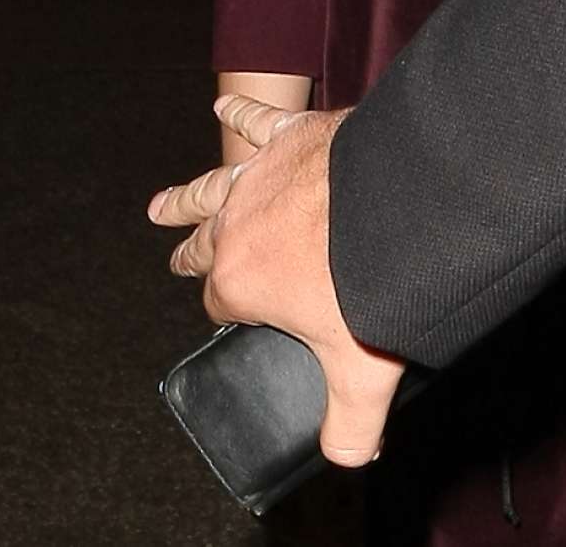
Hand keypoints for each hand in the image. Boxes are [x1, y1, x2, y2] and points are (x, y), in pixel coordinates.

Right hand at [148, 94, 405, 465]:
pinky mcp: (293, 135)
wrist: (403, 203)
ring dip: (187, 197)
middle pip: (204, 242)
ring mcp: (262, 175)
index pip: (219, 302)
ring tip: (162, 205)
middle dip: (190, 253)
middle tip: (176, 256)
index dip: (227, 311)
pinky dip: (241, 115)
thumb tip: (351, 456)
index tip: (237, 315)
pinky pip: (258, 123)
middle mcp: (239, 223)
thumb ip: (350, 424)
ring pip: (212, 187)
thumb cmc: (376, 281)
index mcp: (243, 278)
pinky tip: (225, 109)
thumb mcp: (362, 371)